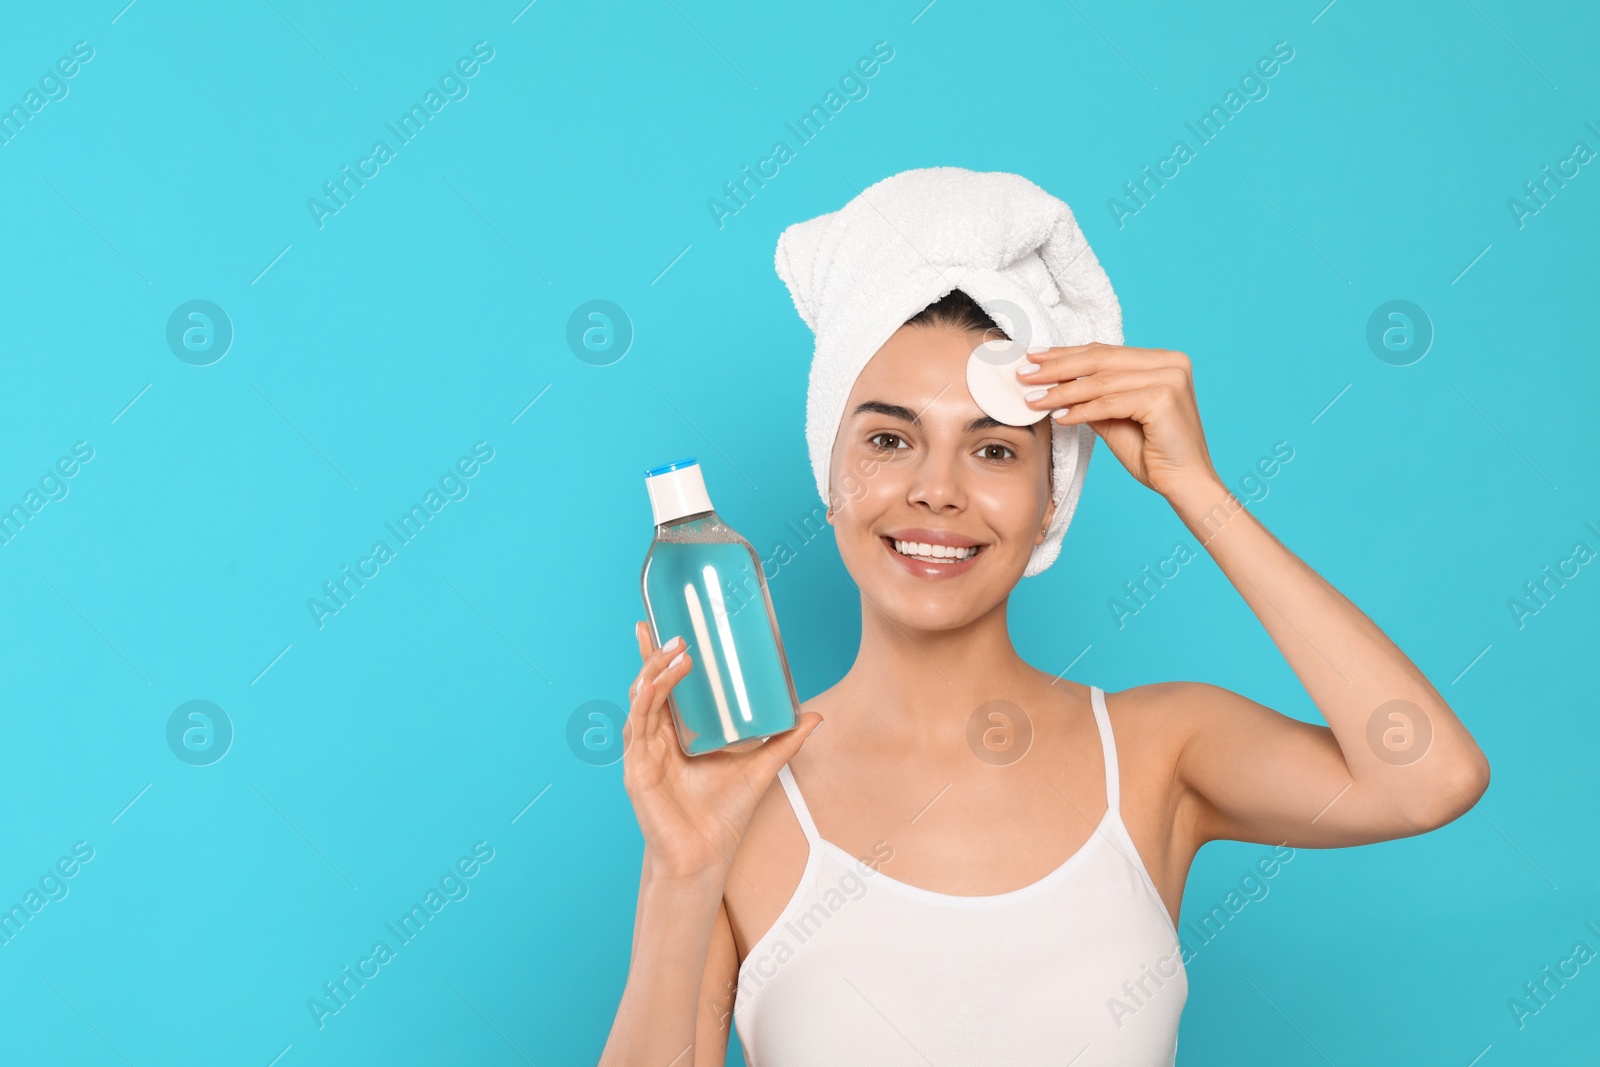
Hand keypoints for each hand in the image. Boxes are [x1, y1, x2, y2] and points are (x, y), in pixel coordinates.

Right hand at [621, 620, 823, 883]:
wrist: (707, 857)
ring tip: (676, 652)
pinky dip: (645, 701)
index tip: (660, 626)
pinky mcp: (637, 769)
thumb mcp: (760, 767)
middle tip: (677, 633)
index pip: (664, 687)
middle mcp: (656, 740)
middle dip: (656, 657)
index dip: (658, 658)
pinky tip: (655, 684)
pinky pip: (638, 727)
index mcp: (676, 736)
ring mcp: (643, 753)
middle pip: (648, 687)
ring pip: (642, 701)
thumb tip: (816, 715)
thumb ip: (784, 741)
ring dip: (654, 673)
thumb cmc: (724, 816)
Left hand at [1018, 343, 1219, 499]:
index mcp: (1162, 360)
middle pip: (1100, 359)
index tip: (1033, 358)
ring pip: (1102, 381)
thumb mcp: (1115, 418)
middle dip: (1057, 367)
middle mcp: (1170, 362)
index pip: (1104, 352)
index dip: (1066, 354)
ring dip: (1062, 391)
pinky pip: (1110, 402)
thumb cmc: (1153, 454)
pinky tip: (1059, 416)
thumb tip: (1052, 383)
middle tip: (1024, 373)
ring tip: (1033, 399)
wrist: (1185, 484)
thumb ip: (1092, 397)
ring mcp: (1170, 377)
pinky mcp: (1164, 397)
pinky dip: (1081, 410)